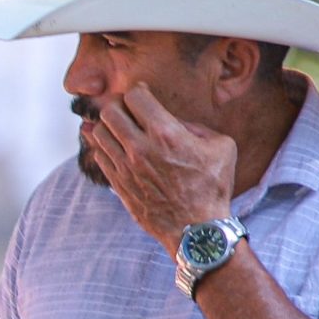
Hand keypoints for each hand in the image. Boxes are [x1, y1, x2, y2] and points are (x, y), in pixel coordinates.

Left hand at [84, 83, 237, 253]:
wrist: (196, 228)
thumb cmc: (212, 186)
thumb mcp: (220, 146)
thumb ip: (195, 127)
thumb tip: (173, 121)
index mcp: (166, 134)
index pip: (134, 97)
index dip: (138, 91)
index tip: (143, 94)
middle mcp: (140, 149)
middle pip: (109, 111)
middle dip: (119, 105)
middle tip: (129, 110)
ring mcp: (124, 168)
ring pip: (97, 133)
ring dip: (108, 126)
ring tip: (121, 129)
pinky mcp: (117, 184)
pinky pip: (99, 156)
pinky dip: (105, 147)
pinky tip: (118, 148)